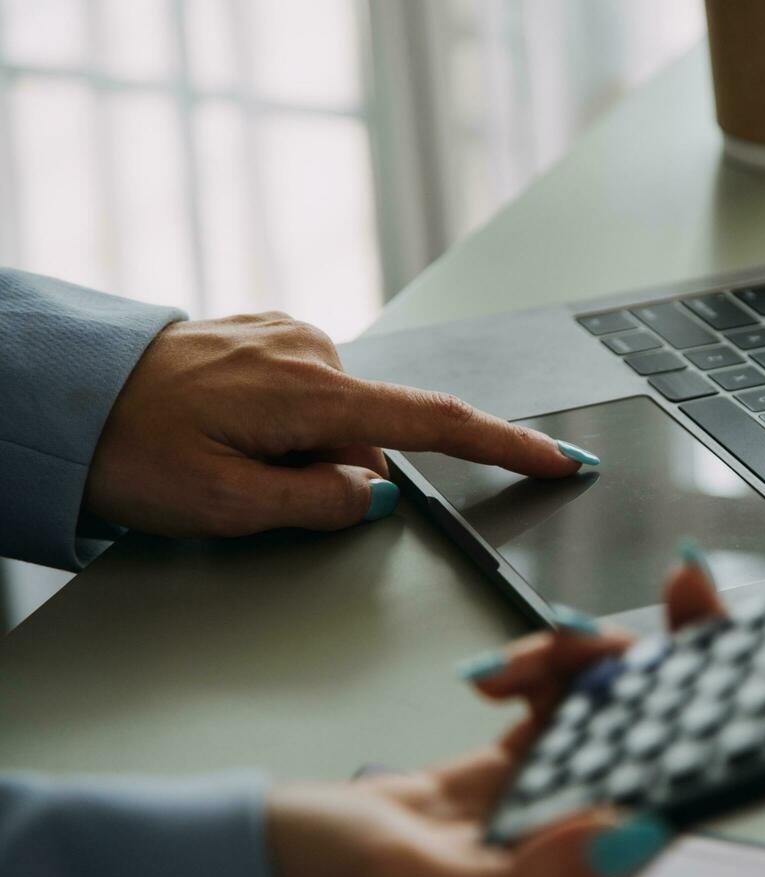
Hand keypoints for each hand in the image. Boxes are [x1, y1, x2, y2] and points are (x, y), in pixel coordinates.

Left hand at [84, 312, 598, 536]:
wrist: (57, 392)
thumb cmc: (124, 446)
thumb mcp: (220, 505)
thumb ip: (317, 503)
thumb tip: (374, 491)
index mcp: (310, 391)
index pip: (435, 423)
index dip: (506, 446)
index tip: (560, 458)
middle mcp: (311, 348)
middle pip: (373, 437)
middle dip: (335, 477)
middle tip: (252, 493)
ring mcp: (289, 335)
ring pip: (337, 421)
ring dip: (303, 453)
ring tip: (223, 458)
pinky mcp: (269, 334)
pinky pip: (308, 395)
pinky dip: (287, 427)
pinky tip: (228, 431)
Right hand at [266, 560, 723, 876]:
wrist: (262, 869)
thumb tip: (639, 831)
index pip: (683, 781)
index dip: (722, 704)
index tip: (727, 632)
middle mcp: (576, 836)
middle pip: (664, 730)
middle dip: (674, 652)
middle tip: (682, 582)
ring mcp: (548, 797)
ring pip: (610, 703)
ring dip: (585, 660)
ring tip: (527, 660)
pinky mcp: (514, 769)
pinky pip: (559, 700)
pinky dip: (543, 671)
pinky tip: (504, 676)